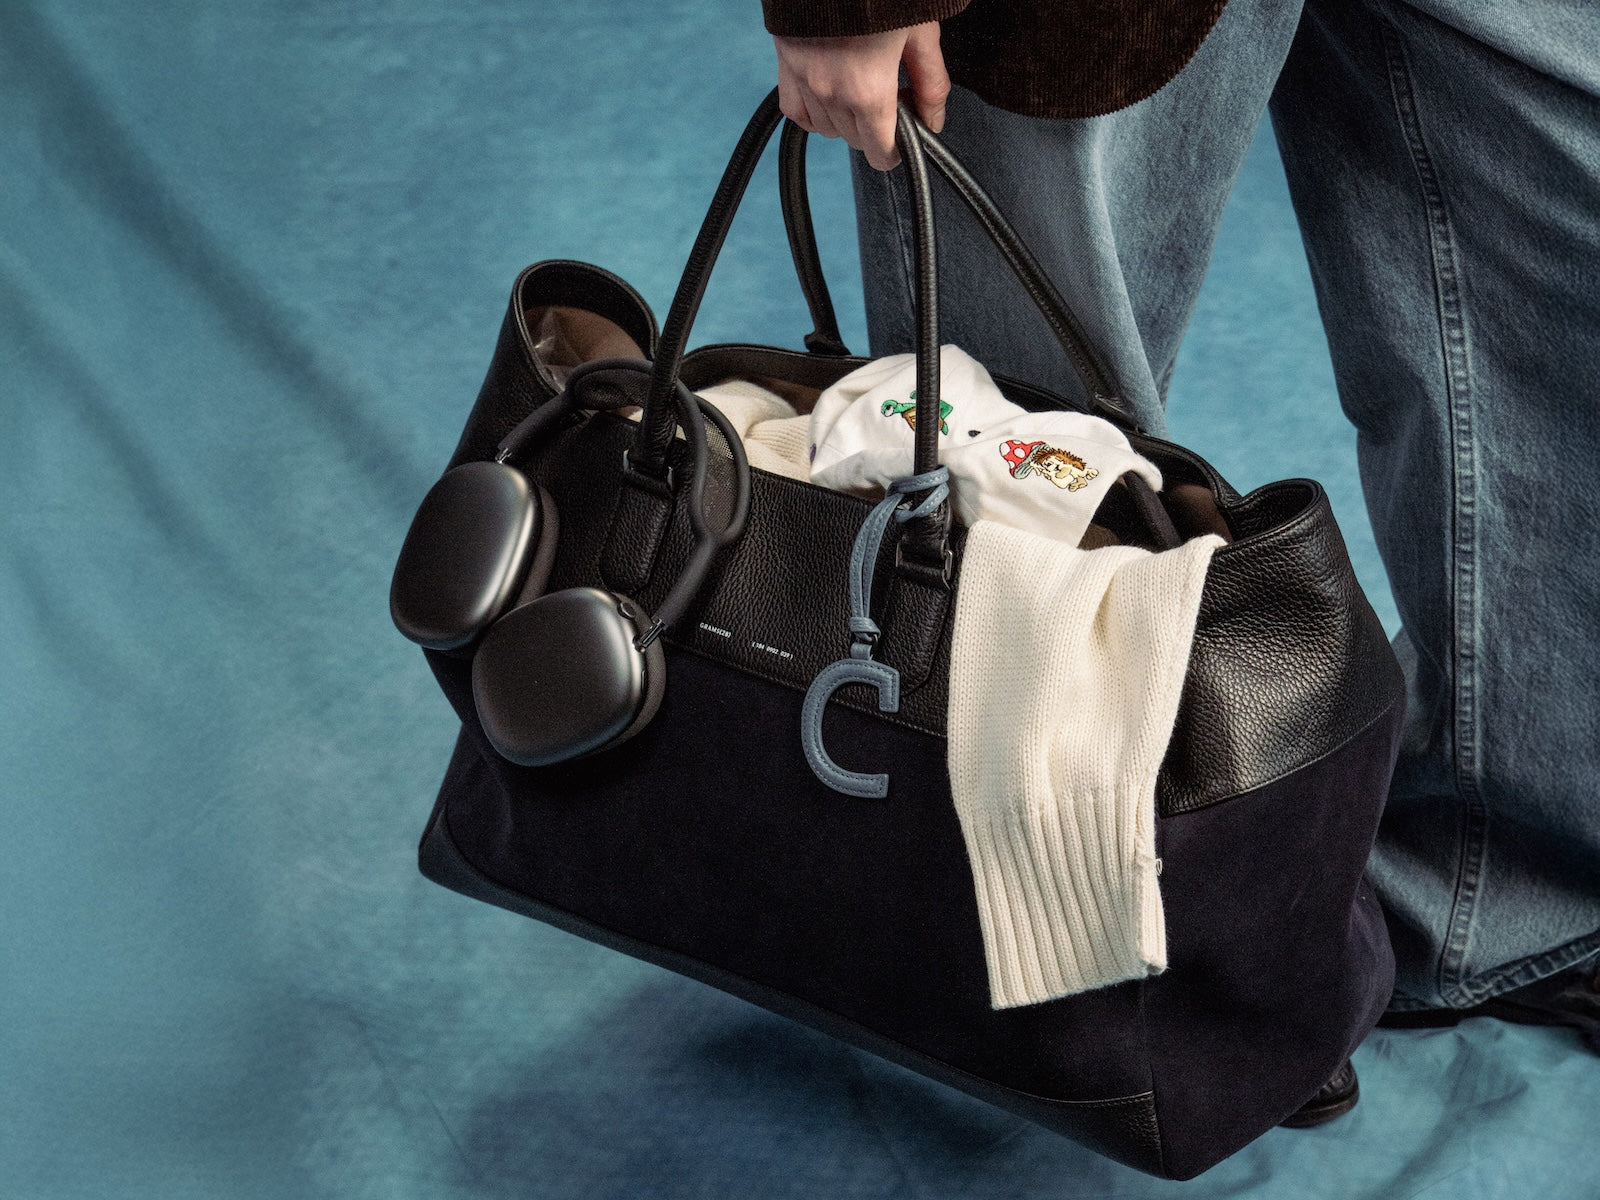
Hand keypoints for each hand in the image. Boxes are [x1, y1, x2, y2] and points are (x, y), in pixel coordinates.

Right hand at [773, 22, 949, 170]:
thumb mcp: (921, 34)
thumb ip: (931, 84)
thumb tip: (934, 123)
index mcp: (869, 92)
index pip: (880, 153)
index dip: (896, 151)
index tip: (902, 139)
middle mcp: (833, 95)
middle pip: (855, 141)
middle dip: (875, 129)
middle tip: (888, 96)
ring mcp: (806, 84)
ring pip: (828, 130)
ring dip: (846, 120)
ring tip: (858, 89)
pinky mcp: (787, 69)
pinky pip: (798, 113)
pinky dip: (814, 113)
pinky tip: (829, 95)